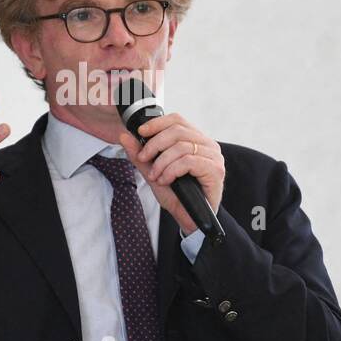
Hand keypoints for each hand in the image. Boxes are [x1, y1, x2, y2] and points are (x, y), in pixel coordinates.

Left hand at [117, 113, 223, 235]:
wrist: (190, 220)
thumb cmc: (177, 196)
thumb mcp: (153, 173)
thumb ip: (140, 156)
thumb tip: (124, 136)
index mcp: (195, 141)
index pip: (177, 120)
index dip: (157, 123)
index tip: (140, 132)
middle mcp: (208, 145)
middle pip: (177, 130)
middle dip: (155, 144)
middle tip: (144, 159)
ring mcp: (214, 157)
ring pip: (181, 146)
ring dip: (162, 162)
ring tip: (156, 176)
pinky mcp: (215, 170)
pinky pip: (188, 161)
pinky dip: (172, 170)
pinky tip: (166, 180)